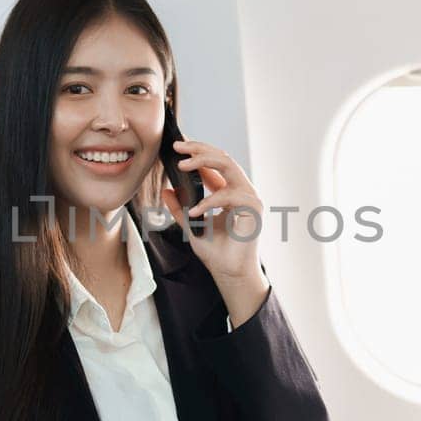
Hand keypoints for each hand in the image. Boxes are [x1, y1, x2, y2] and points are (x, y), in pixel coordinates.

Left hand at [160, 139, 263, 281]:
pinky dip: (209, 201)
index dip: (198, 152)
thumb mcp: (190, 226)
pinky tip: (194, 211)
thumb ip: (180, 208)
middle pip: (223, 158)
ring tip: (182, 166)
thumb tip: (167, 190)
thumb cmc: (216, 252)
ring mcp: (250, 198)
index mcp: (229, 192)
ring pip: (229, 167)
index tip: (177, 147)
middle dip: (200, 149)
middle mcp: (241, 191)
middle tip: (178, 147)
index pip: (216, 163)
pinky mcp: (254, 209)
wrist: (230, 274)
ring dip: (204, 162)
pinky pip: (230, 195)